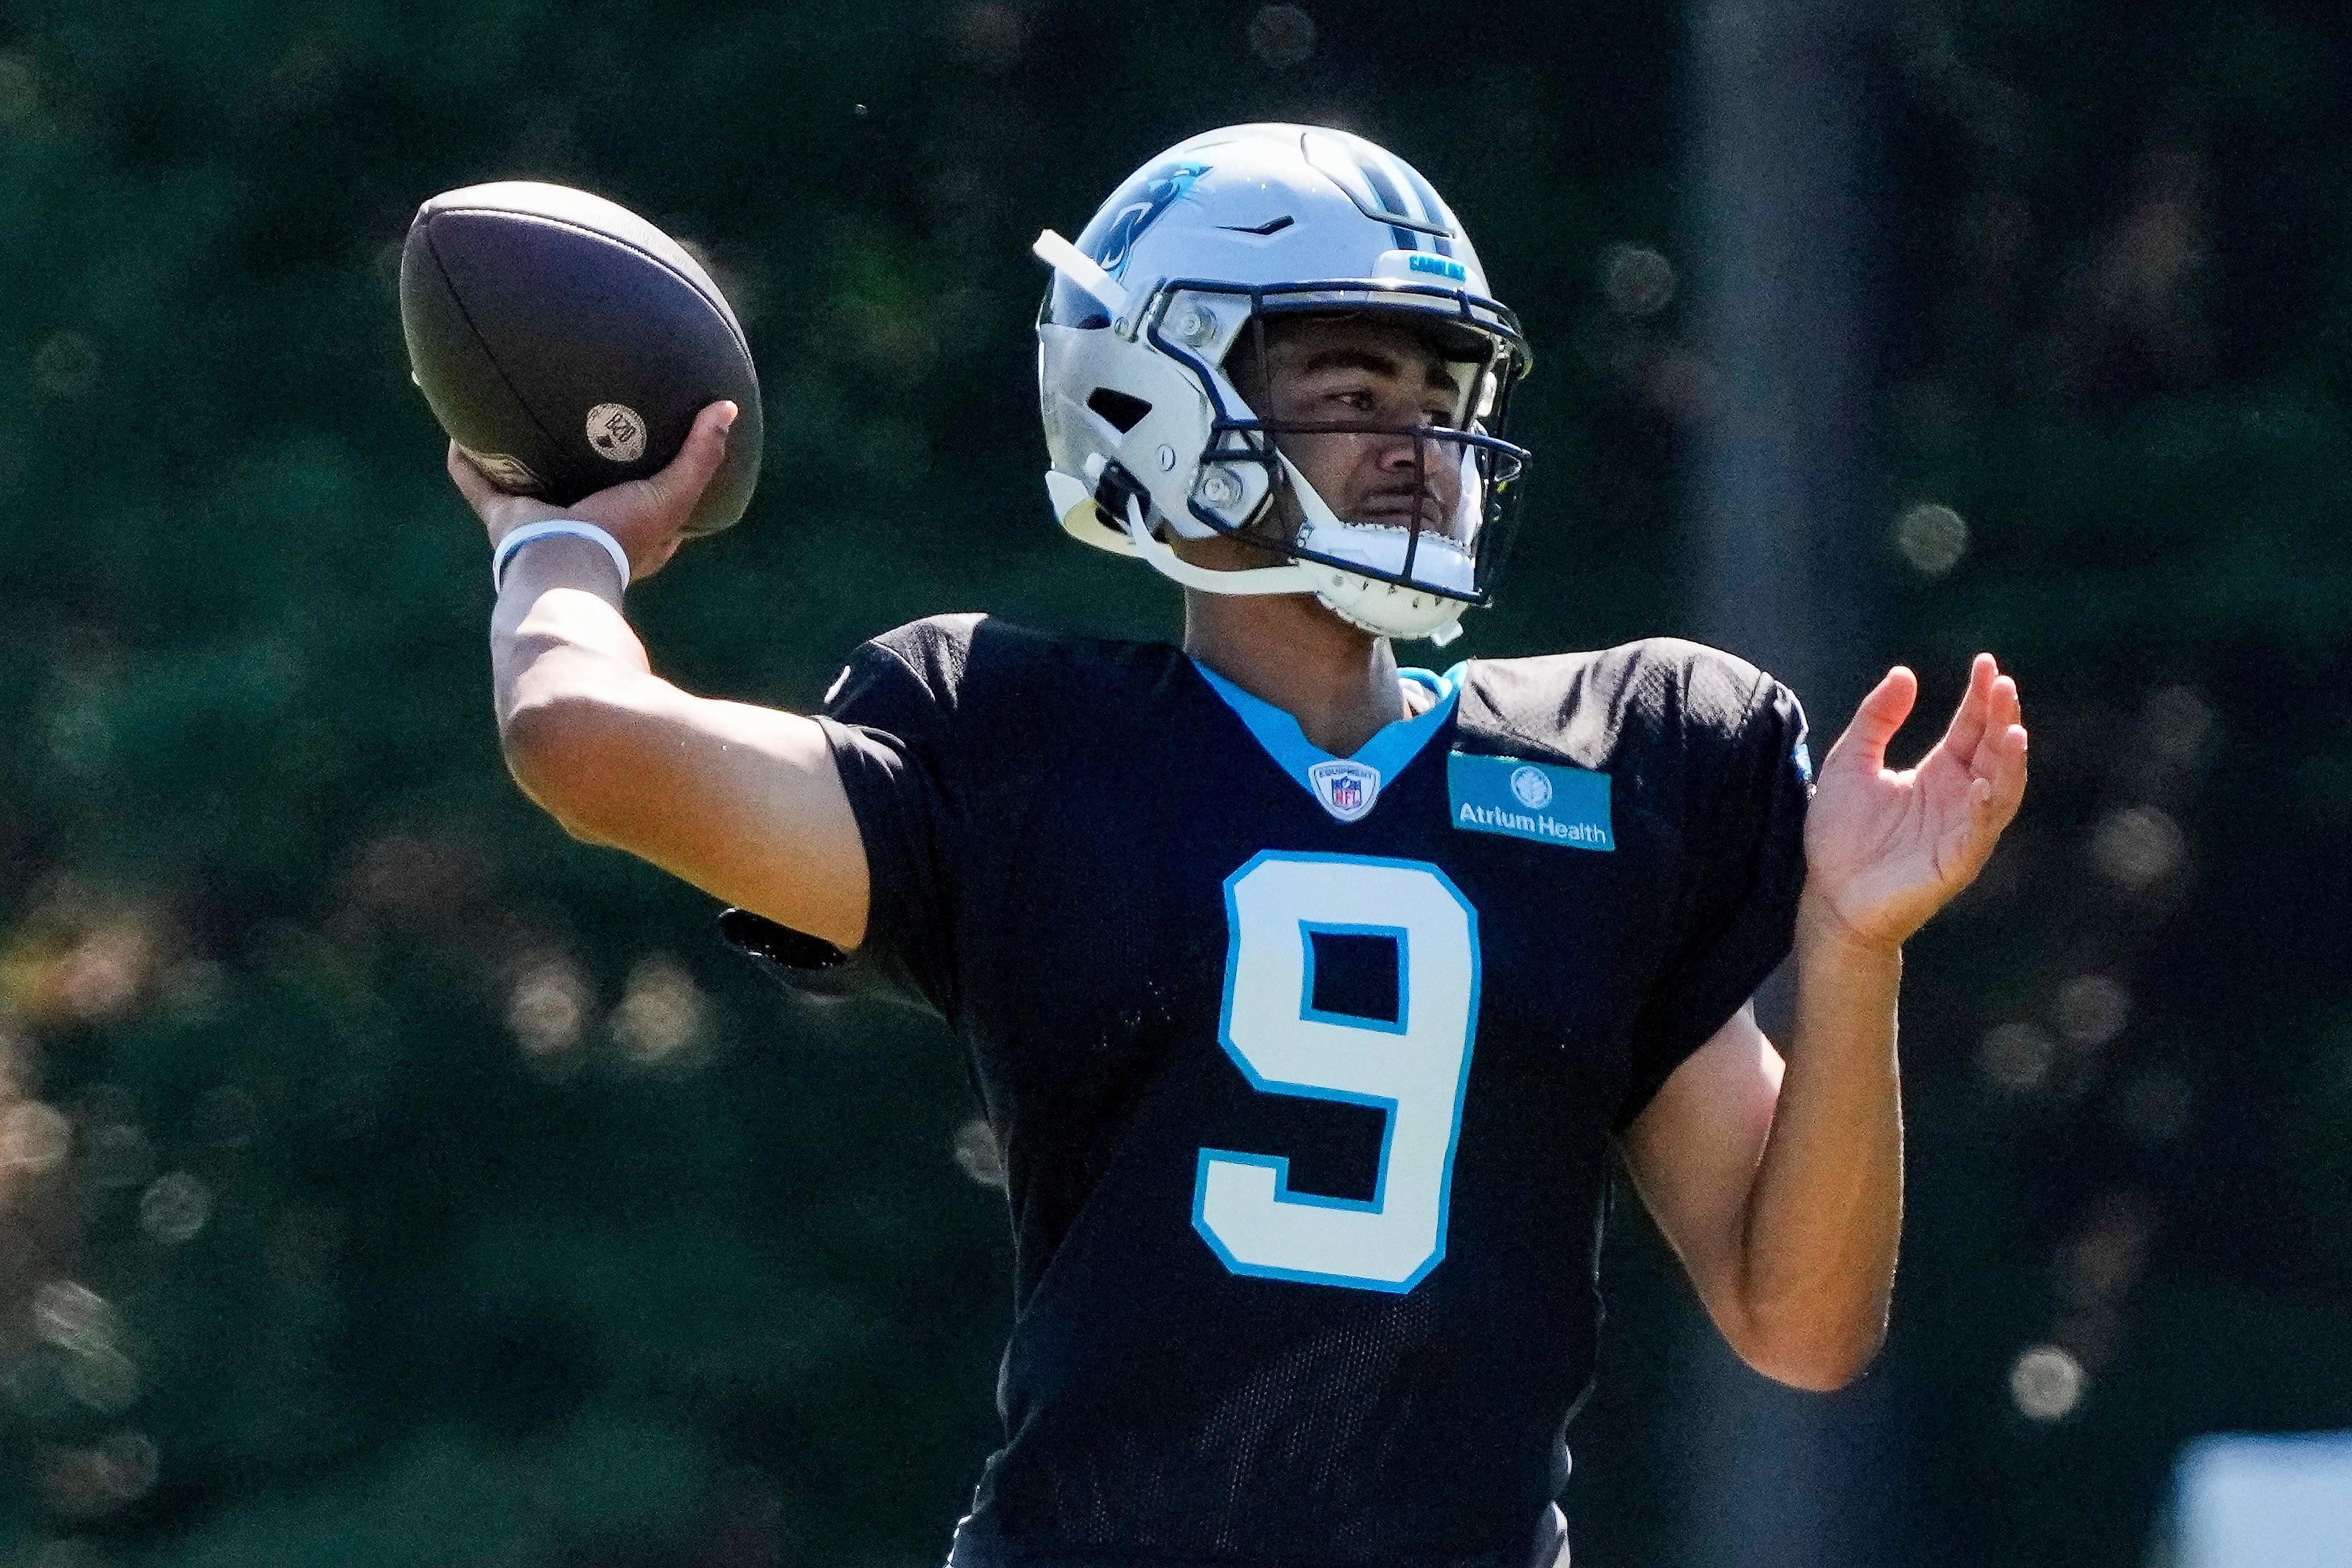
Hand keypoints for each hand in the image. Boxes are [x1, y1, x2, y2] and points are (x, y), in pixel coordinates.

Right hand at [446, 400, 737, 582]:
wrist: (562, 565)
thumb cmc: (621, 536)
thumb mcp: (673, 495)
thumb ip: (702, 456)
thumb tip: (728, 408)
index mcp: (622, 530)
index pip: (641, 500)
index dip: (646, 474)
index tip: (646, 441)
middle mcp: (579, 527)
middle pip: (578, 485)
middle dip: (577, 458)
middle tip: (576, 415)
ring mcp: (538, 523)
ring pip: (527, 482)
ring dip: (520, 456)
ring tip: (515, 413)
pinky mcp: (502, 517)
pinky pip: (476, 481)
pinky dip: (465, 459)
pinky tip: (457, 428)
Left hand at [1802, 654, 2028, 951]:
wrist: (1829, 894)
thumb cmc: (1841, 833)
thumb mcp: (1851, 762)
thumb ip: (1876, 719)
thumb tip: (1904, 673)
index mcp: (1940, 772)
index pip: (1972, 727)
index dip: (1982, 697)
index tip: (1986, 664)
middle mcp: (1960, 796)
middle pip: (1994, 750)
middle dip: (2002, 717)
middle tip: (2003, 684)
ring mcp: (1964, 828)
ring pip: (2002, 789)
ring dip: (2011, 760)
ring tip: (2013, 728)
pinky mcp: (1957, 861)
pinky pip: (1980, 832)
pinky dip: (1987, 809)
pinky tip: (1983, 785)